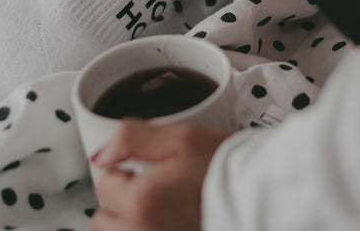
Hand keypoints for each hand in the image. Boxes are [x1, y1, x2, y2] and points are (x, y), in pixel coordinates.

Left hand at [91, 119, 231, 230]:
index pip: (102, 184)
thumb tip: (101, 154)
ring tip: (157, 203)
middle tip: (148, 184)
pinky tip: (162, 219)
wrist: (259, 195)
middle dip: (119, 198)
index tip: (143, 164)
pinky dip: (144, 228)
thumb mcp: (180, 137)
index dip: (120, 167)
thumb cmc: (225, 166)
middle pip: (102, 219)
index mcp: (143, 204)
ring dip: (128, 220)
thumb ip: (132, 138)